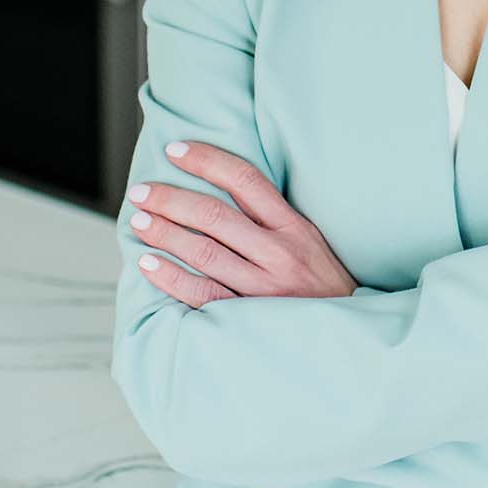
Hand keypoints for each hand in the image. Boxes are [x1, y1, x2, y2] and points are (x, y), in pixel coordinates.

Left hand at [127, 140, 358, 306]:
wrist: (349, 336)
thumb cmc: (323, 287)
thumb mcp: (309, 242)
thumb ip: (273, 219)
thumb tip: (221, 191)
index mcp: (294, 227)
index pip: (245, 180)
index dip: (206, 160)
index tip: (176, 151)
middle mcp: (279, 253)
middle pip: (214, 216)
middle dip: (171, 199)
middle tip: (141, 192)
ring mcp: (263, 288)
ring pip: (203, 252)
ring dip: (164, 234)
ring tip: (139, 221)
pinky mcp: (249, 318)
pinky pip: (202, 294)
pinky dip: (171, 277)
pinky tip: (148, 264)